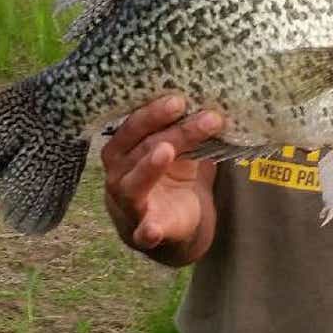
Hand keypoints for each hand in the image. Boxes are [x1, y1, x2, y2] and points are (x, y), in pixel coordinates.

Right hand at [101, 94, 223, 263]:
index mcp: (124, 150)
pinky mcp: (144, 233)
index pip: (134, 127)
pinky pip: (143, 232)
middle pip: (142, 148)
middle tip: (186, 113)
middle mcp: (118, 174)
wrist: (174, 226)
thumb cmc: (171, 178)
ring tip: (166, 150)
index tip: (180, 99)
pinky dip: (147, 231)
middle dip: (168, 131)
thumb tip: (213, 101)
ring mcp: (128, 205)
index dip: (153, 112)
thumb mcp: (179, 150)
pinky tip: (153, 229)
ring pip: (135, 184)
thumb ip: (186, 130)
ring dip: (149, 168)